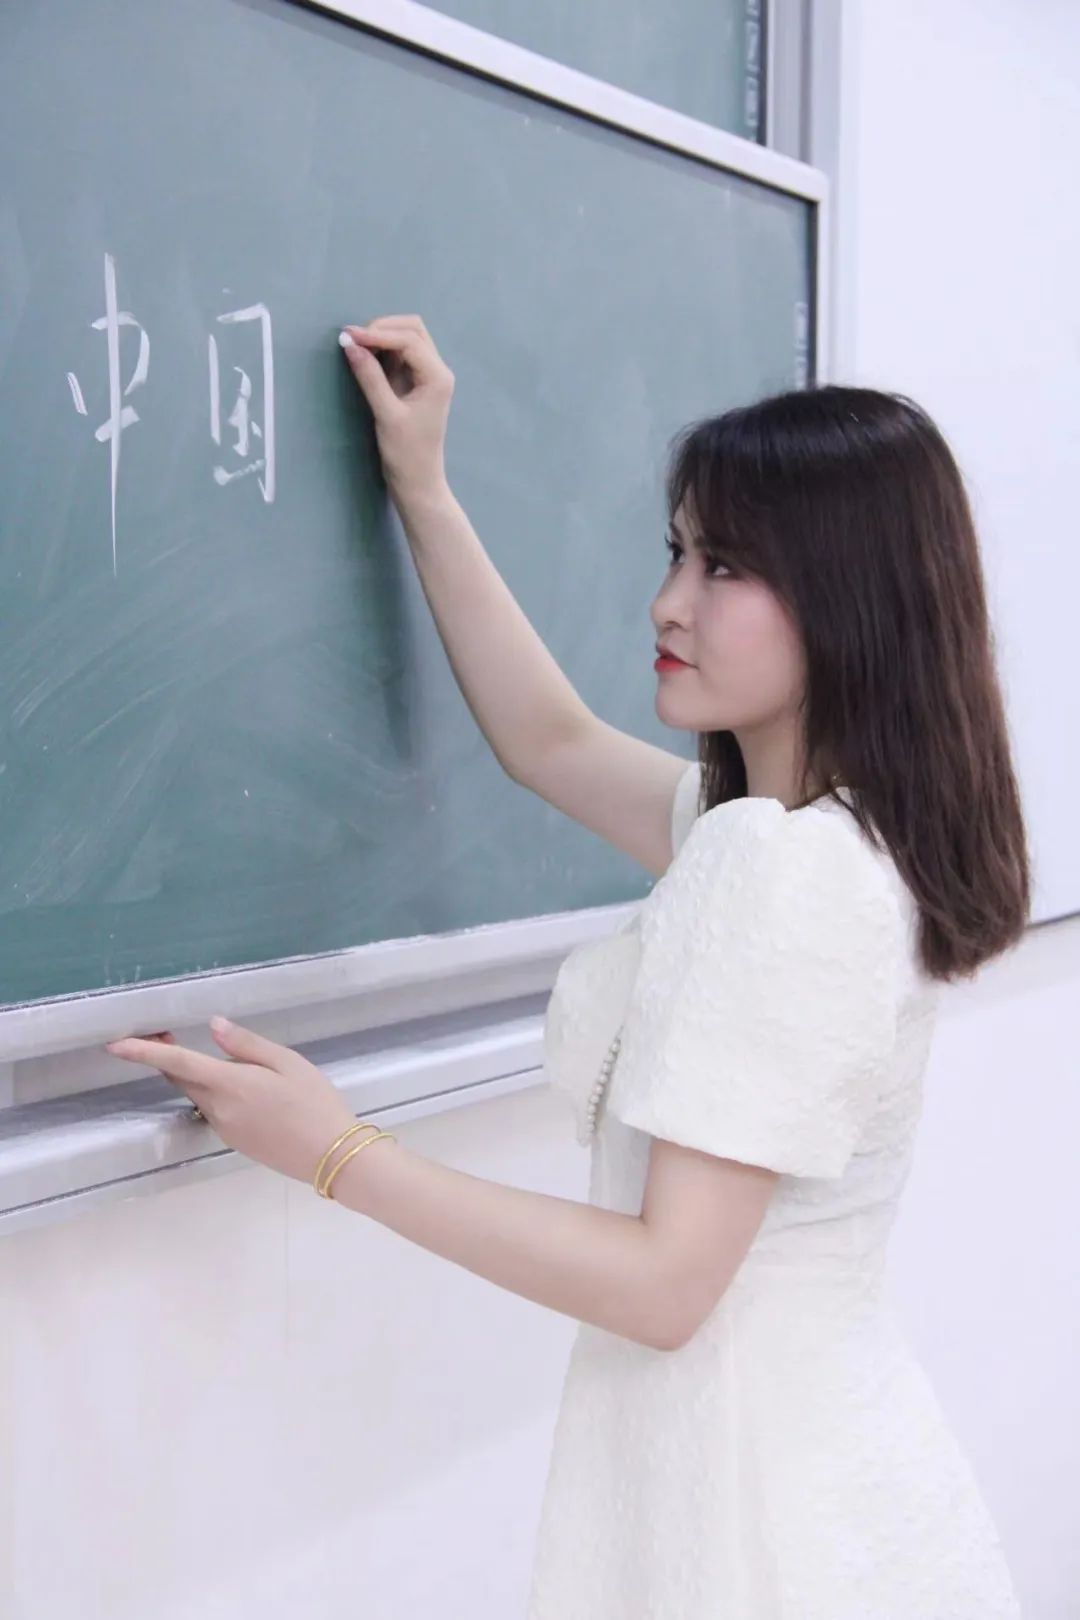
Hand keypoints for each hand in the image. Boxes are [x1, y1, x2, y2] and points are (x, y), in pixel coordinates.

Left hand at [104, 1018, 359, 1188]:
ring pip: (199, 1094)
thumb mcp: (288, 1063)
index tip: (115, 1044)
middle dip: (166, 1057)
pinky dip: (215, 1091)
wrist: (330, 1155)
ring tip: (214, 1055)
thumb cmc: (315, 1103)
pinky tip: (243, 1085)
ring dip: (195, 1075)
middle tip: (165, 1031)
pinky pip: (214, 1109)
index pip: (177, 1064)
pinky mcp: (234, 1140)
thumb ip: (247, 1045)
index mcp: (231, 1084)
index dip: (144, 1052)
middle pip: (182, 1079)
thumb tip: (214, 1027)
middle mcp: (218, 1109)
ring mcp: (224, 1128)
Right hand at [339, 313, 453, 502]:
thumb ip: (369, 377)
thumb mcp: (386, 415)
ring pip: (406, 339)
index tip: (348, 337)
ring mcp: (427, 375)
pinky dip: (382, 350)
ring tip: (355, 347)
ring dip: (381, 337)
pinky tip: (364, 356)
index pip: (408, 340)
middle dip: (382, 328)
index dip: (377, 334)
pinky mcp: (415, 383)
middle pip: (412, 329)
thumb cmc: (406, 454)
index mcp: (438, 377)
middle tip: (352, 340)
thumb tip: (350, 344)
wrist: (418, 481)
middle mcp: (437, 371)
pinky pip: (400, 355)